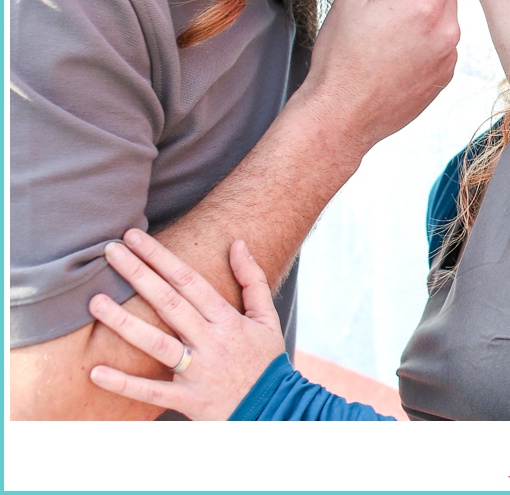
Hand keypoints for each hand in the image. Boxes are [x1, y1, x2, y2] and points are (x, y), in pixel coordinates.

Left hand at [88, 229, 285, 420]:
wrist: (277, 409)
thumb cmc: (267, 361)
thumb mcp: (266, 318)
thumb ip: (252, 280)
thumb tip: (238, 244)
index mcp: (228, 320)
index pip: (189, 281)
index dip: (161, 257)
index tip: (136, 238)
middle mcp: (211, 342)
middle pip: (169, 303)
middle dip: (139, 274)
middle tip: (110, 250)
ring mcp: (197, 372)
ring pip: (156, 343)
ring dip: (124, 322)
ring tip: (95, 301)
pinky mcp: (187, 400)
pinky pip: (151, 392)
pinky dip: (124, 384)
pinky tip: (96, 372)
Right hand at [299, 0, 461, 156]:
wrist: (342, 114)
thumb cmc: (341, 54)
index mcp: (425, 5)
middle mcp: (447, 31)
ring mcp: (450, 55)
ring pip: (446, 13)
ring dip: (423, 10)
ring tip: (385, 28)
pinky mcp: (448, 74)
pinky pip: (444, 40)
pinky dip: (425, 36)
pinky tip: (395, 51)